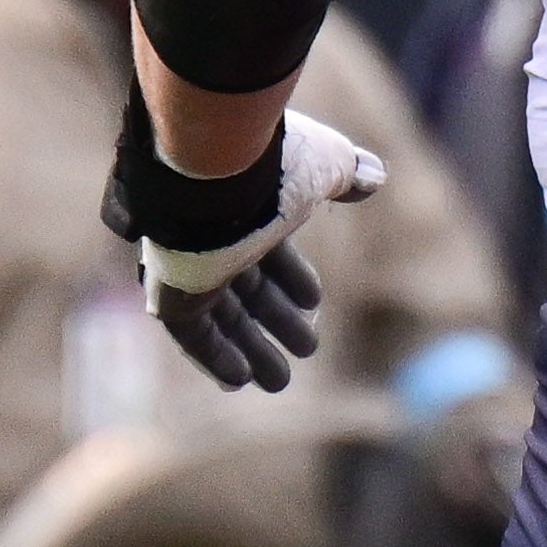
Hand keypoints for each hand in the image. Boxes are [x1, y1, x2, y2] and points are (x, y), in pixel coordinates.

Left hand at [106, 99, 391, 392]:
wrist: (209, 170)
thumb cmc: (268, 164)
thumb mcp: (322, 166)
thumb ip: (346, 174)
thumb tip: (375, 179)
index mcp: (246, 205)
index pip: (270, 249)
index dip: (293, 277)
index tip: (313, 304)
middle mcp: (215, 237)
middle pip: (248, 288)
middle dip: (277, 320)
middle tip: (307, 348)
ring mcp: (190, 266)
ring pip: (223, 318)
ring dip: (252, 350)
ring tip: (278, 382)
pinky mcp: (171, 295)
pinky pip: (193, 335)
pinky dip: (215, 357)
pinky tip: (240, 380)